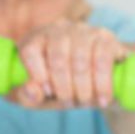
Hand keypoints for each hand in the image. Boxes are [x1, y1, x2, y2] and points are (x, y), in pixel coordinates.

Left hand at [13, 20, 127, 109]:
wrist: (100, 81)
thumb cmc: (63, 87)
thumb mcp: (40, 96)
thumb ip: (28, 97)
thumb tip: (32, 90)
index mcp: (36, 39)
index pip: (30, 50)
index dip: (37, 74)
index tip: (47, 92)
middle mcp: (59, 29)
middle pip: (58, 58)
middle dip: (64, 87)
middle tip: (69, 104)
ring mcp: (84, 31)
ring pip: (81, 60)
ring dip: (83, 87)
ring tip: (85, 102)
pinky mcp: (106, 37)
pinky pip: (103, 60)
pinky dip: (102, 83)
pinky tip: (103, 97)